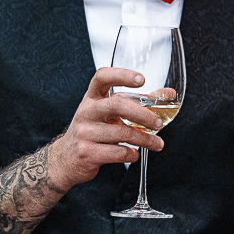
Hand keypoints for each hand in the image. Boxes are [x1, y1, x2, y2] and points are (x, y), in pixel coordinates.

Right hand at [47, 67, 164, 191]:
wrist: (65, 159)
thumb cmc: (94, 131)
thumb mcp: (110, 114)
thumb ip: (138, 103)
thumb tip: (168, 94)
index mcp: (92, 98)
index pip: (102, 77)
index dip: (122, 75)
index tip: (141, 79)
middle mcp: (86, 111)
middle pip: (117, 104)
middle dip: (143, 114)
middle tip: (158, 123)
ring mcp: (84, 132)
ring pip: (122, 133)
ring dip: (145, 140)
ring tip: (157, 144)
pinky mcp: (86, 153)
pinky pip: (118, 153)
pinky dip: (132, 154)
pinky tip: (134, 154)